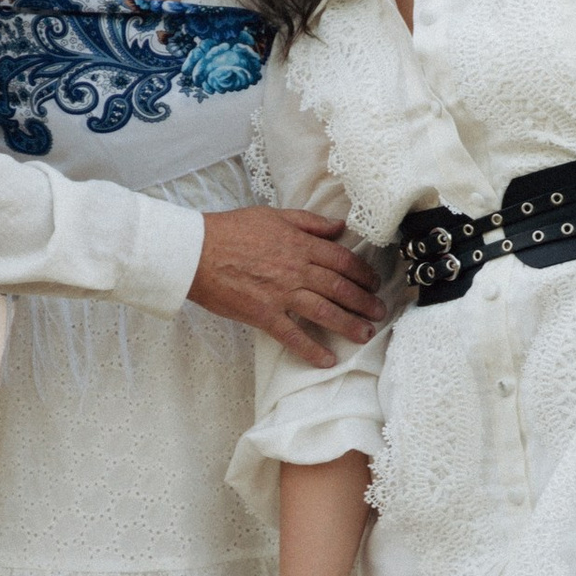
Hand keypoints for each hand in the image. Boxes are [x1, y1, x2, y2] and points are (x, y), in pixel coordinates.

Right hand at [192, 208, 382, 368]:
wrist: (196, 251)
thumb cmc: (231, 230)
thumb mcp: (274, 216)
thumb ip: (310, 223)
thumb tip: (340, 227)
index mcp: (300, 245)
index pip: (343, 260)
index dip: (363, 273)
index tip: (374, 283)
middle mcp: (296, 270)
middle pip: (340, 288)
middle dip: (364, 302)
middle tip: (379, 313)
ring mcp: (281, 294)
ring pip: (325, 311)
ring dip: (349, 325)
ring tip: (365, 335)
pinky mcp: (263, 314)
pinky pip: (293, 336)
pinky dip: (312, 349)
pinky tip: (328, 360)